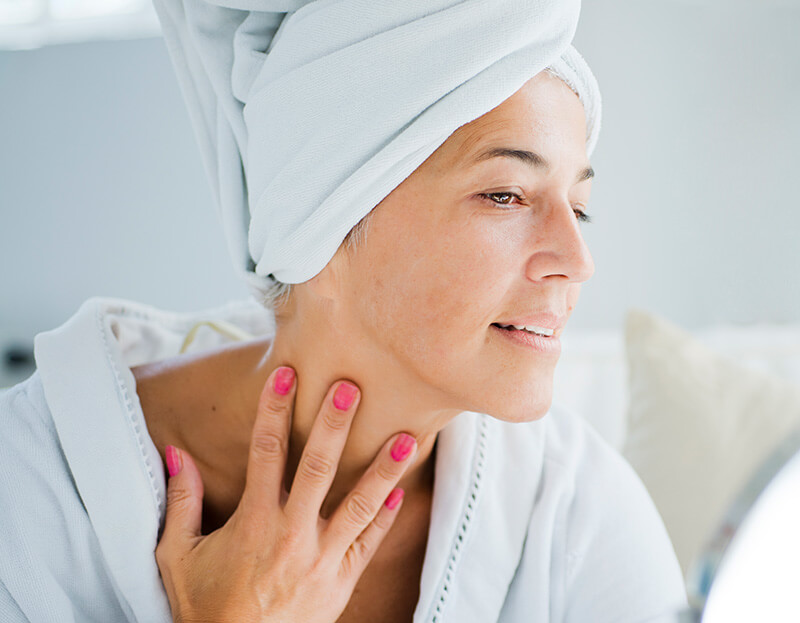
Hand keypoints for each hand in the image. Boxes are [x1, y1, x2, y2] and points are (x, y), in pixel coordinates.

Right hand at [155, 366, 416, 622]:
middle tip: (351, 387)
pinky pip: (368, 544)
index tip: (287, 374)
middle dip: (334, 425)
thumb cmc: (205, 607)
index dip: (274, 409)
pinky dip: (385, 517)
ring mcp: (321, 559)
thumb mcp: (177, 556)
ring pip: (358, 504)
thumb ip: (180, 502)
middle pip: (318, 468)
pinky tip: (401, 491)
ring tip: (406, 437)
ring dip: (383, 469)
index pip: (265, 452)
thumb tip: (175, 453)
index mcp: (253, 521)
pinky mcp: (341, 582)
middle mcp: (291, 534)